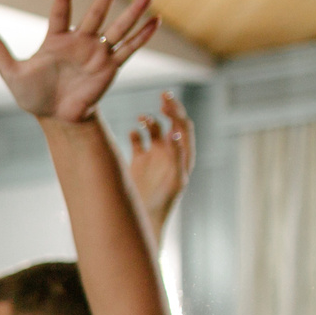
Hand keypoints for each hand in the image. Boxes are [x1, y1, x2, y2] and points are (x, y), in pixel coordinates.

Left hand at [0, 0, 158, 124]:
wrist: (54, 118)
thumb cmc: (32, 95)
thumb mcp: (11, 72)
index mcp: (56, 40)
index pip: (61, 13)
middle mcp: (80, 42)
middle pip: (96, 14)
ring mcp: (97, 53)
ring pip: (118, 28)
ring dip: (133, 11)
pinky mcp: (110, 67)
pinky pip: (128, 49)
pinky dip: (142, 37)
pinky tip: (156, 22)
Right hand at [129, 92, 194, 228]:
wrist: (142, 220)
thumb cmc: (162, 203)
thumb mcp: (174, 180)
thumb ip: (177, 156)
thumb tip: (176, 133)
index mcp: (182, 155)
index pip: (183, 127)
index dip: (178, 112)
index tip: (168, 101)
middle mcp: (169, 153)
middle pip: (172, 123)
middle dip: (168, 108)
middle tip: (163, 94)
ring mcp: (153, 157)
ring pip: (153, 130)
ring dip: (148, 121)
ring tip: (142, 119)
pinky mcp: (137, 163)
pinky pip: (136, 142)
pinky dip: (134, 135)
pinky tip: (131, 134)